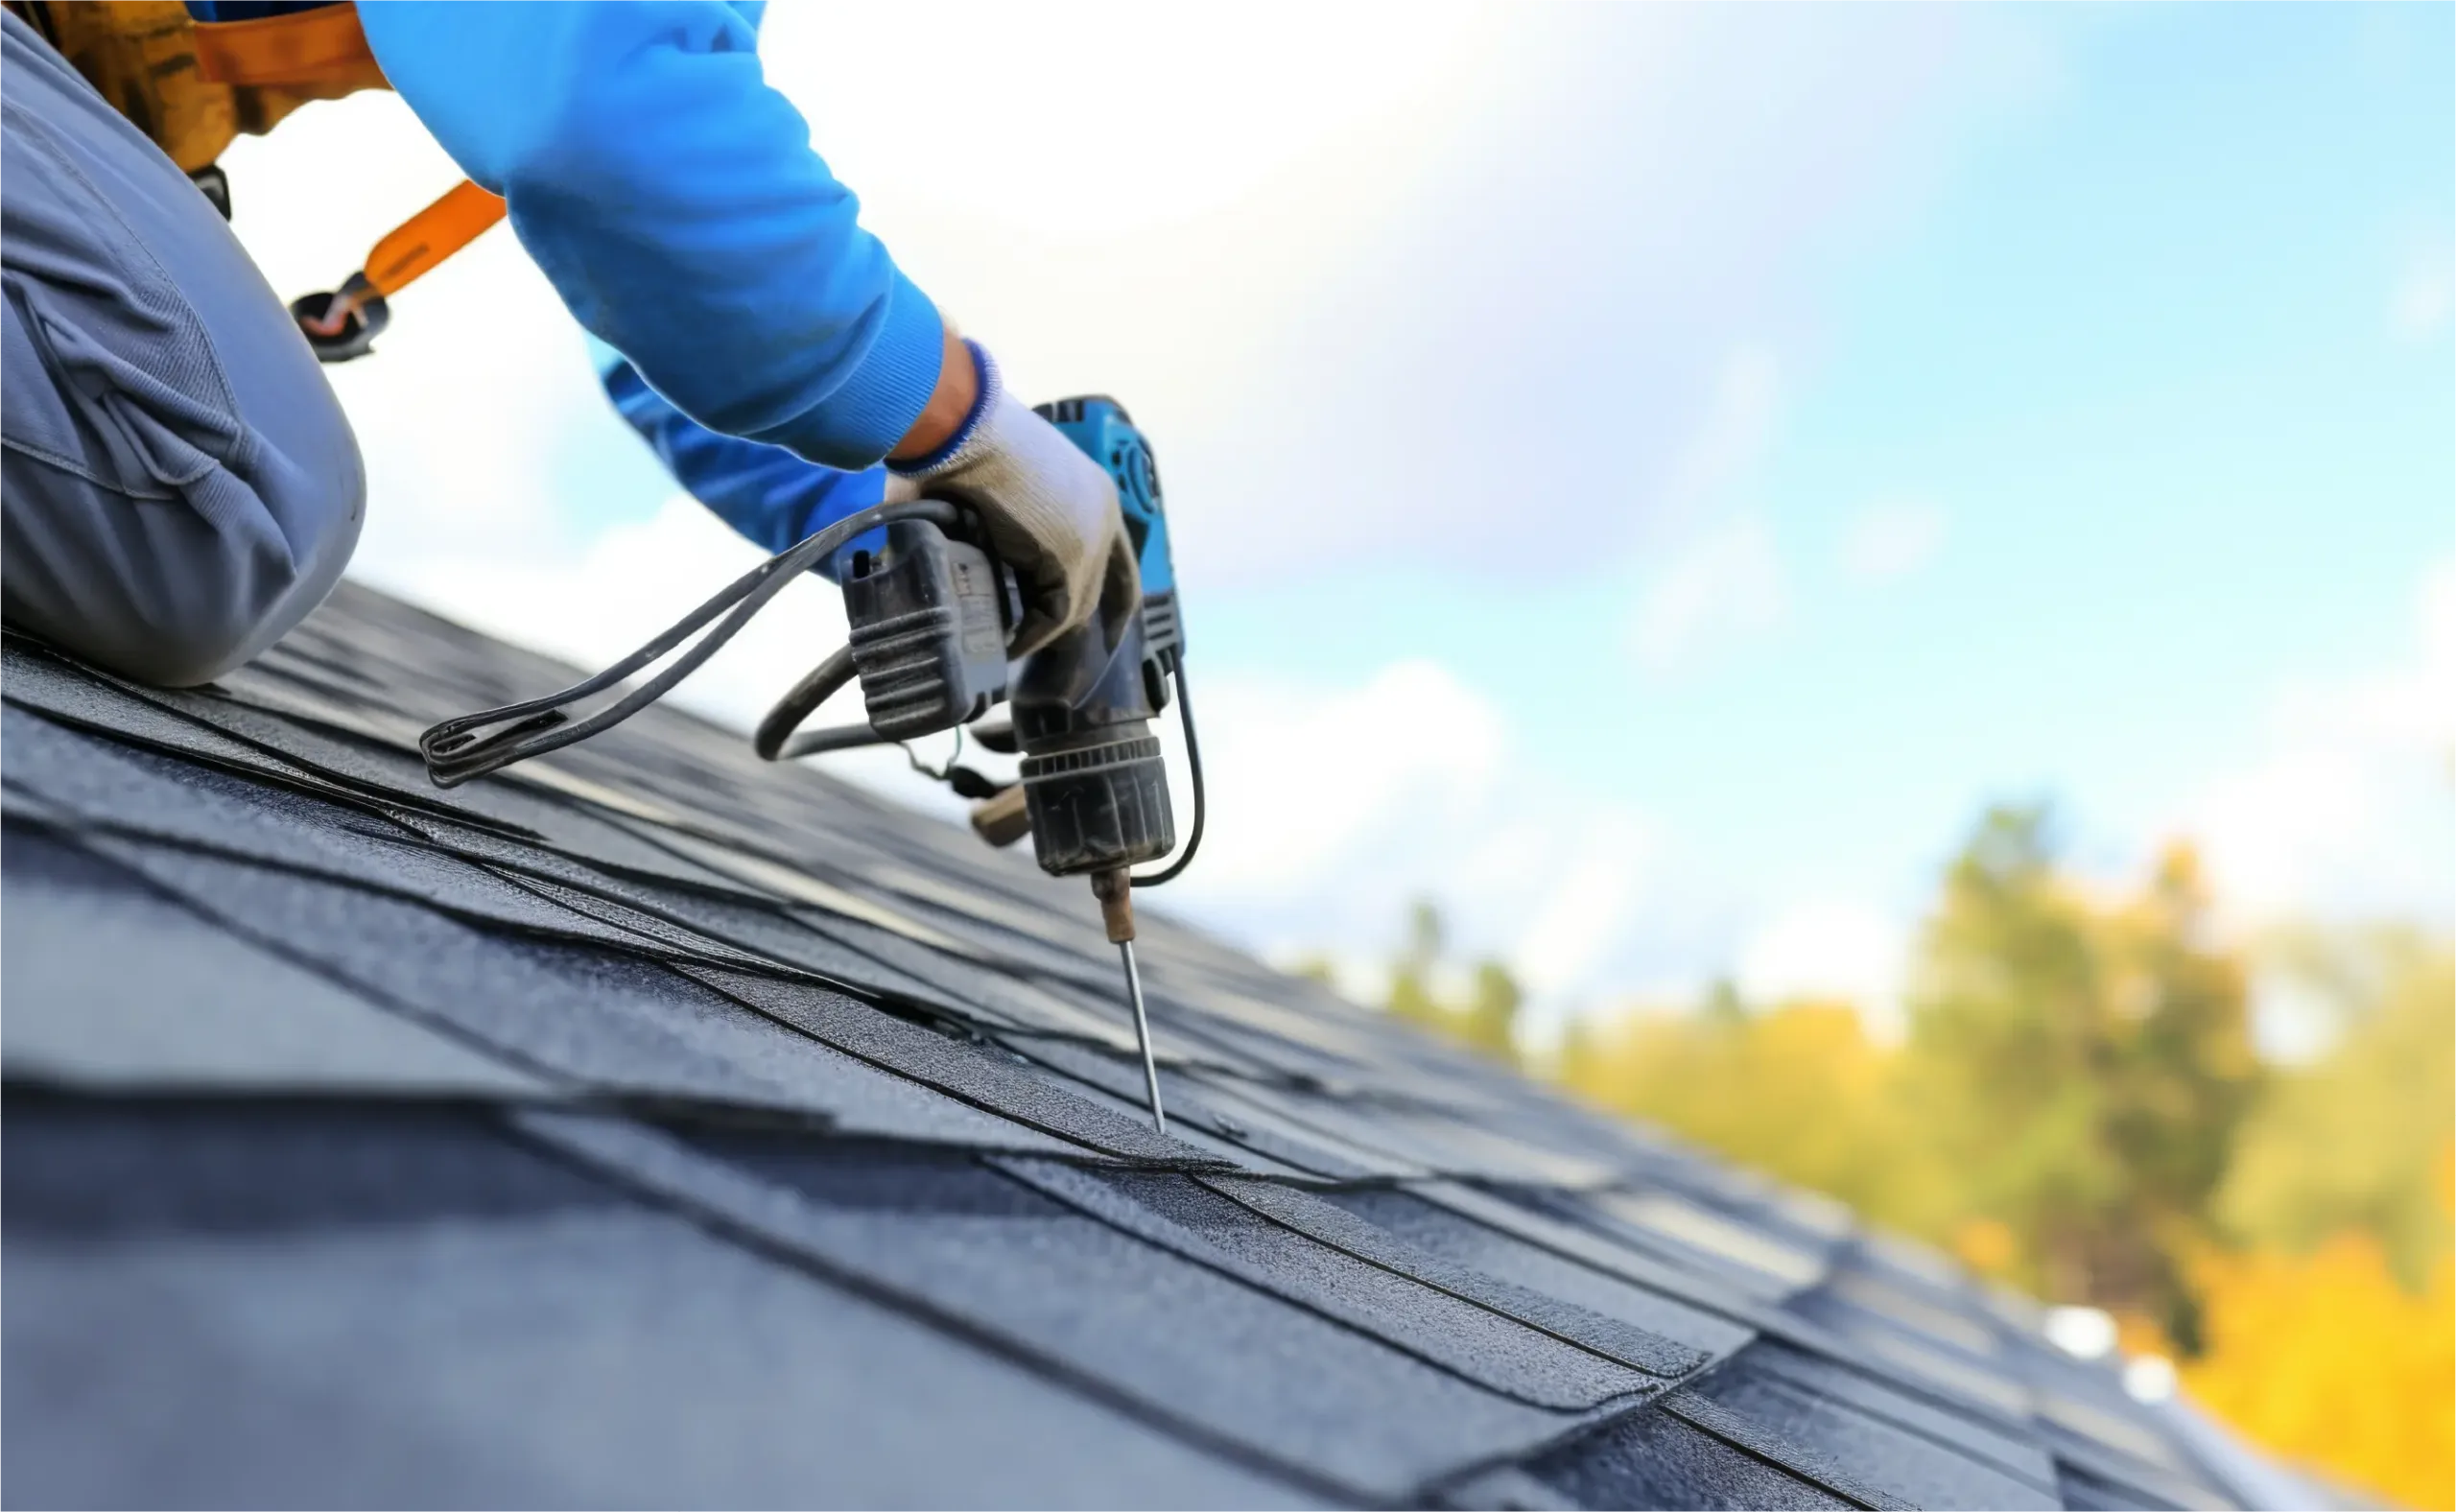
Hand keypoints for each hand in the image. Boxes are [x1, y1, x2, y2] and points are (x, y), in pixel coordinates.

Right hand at [889, 340, 1137, 654]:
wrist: (957, 425)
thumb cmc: (960, 440)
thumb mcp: (996, 483)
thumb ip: (1001, 519)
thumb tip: (972, 549)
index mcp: (1093, 490)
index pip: (1118, 557)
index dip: (1112, 595)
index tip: (1102, 625)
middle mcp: (1104, 514)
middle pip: (1101, 586)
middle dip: (1072, 620)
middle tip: (1035, 642)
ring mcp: (1091, 537)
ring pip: (1075, 605)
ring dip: (1041, 630)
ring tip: (1006, 644)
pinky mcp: (1068, 560)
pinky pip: (1055, 615)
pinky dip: (1029, 635)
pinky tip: (1004, 644)